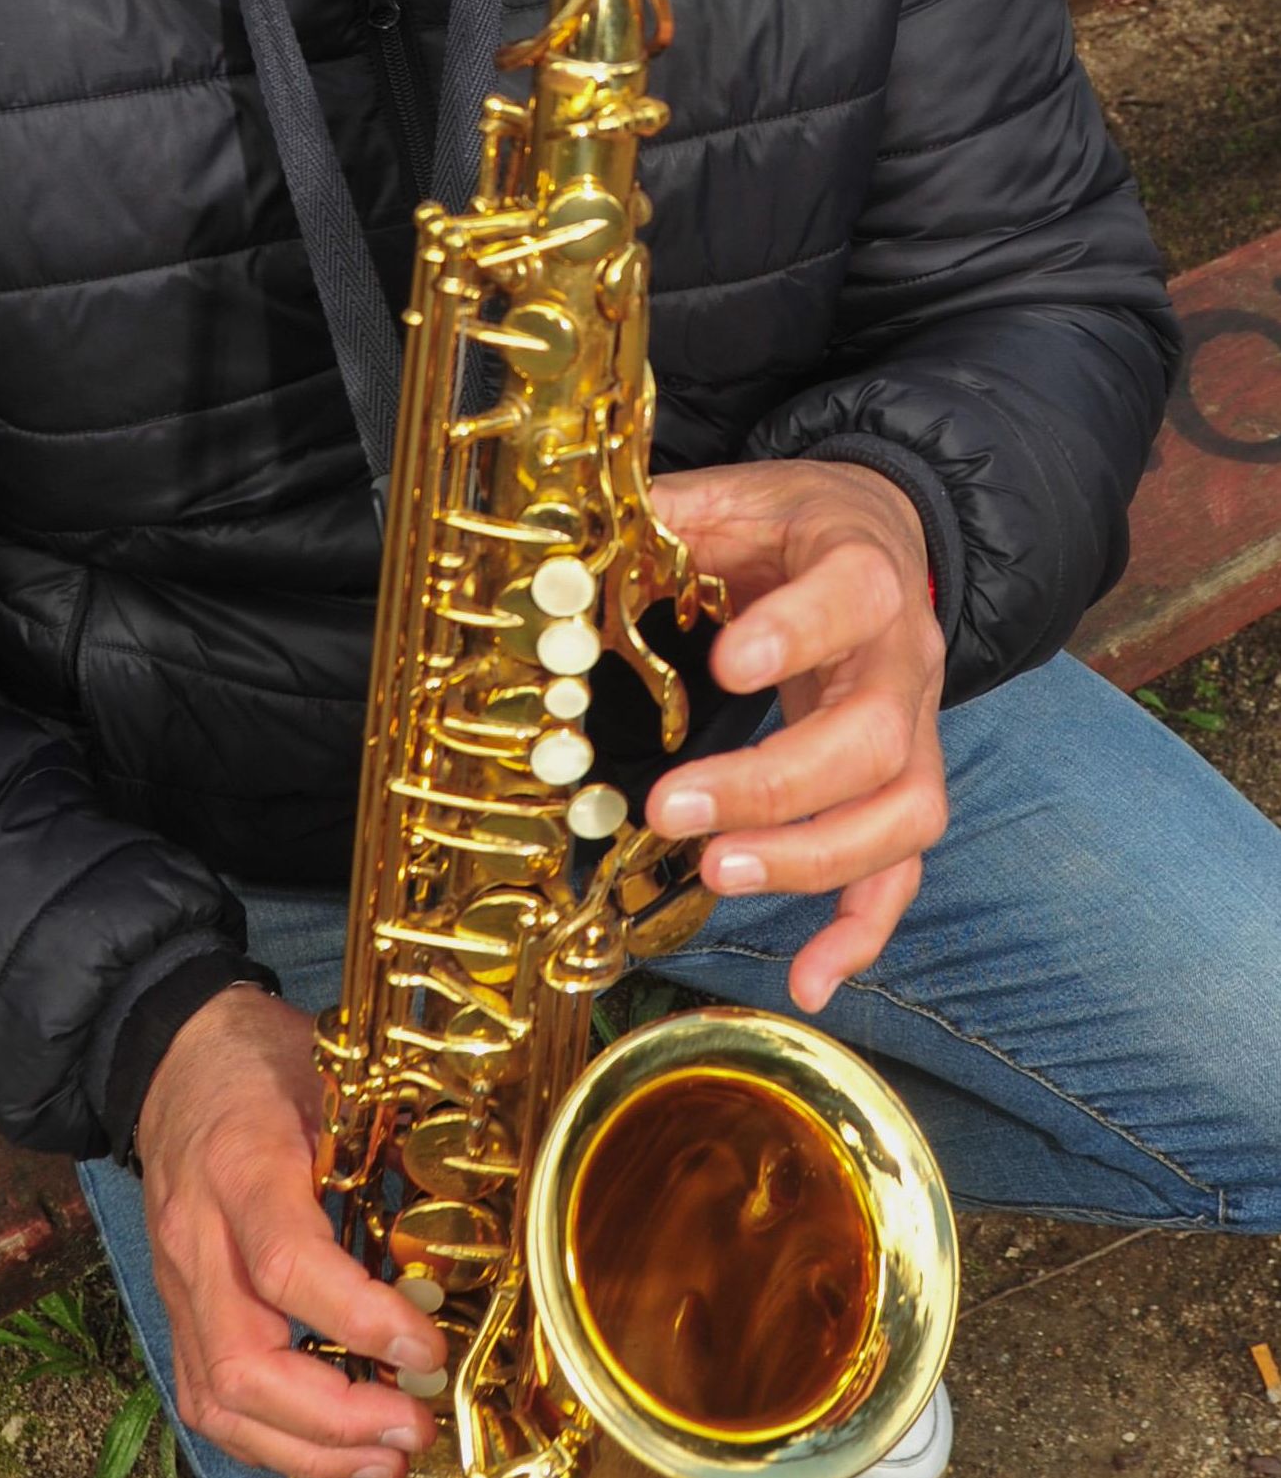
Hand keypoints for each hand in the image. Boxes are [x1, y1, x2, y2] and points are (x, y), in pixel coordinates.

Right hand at [136, 985, 446, 1477]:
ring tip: (387, 1459)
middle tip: (414, 1427)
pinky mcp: (176, 1312)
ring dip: (306, 1450)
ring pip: (216, 1400)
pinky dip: (273, 1441)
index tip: (429, 1348)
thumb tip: (469, 1229)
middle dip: (334, 1419)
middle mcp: (195, 1238)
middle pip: (241, 1363)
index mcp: (240, 1167)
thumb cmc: (264, 1065)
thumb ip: (391, 1149)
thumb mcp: (335, 1081)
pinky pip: (208, 1400)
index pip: (287, 1266)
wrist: (170, 1055)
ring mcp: (176, 1284)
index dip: (361, 1320)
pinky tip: (335, 1450)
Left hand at [646, 460, 946, 1014]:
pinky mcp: (903, 785)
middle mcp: (902, 658)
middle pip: (874, 734)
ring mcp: (915, 731)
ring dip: (815, 857)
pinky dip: (863, 930)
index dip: (798, 633)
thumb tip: (563, 552)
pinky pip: (903, 869)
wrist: (883, 534)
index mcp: (860, 567)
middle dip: (776, 782)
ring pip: (904, 810)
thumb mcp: (733, 496)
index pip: (852, 596)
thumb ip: (660, 516)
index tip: (727, 665)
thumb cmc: (792, 526)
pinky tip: (810, 981)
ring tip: (720, 873)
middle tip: (675, 809)